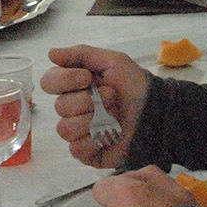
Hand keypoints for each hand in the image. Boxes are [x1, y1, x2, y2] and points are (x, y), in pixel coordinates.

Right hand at [40, 45, 150, 167]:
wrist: (157, 111)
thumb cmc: (134, 85)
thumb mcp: (112, 61)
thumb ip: (81, 54)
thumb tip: (51, 53)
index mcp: (73, 86)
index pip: (49, 82)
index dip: (66, 80)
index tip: (88, 78)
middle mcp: (71, 109)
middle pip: (59, 107)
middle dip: (88, 101)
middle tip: (112, 97)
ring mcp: (77, 132)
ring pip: (65, 129)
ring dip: (92, 121)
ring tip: (113, 117)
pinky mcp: (86, 152)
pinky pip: (76, 149)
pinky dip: (93, 142)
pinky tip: (108, 136)